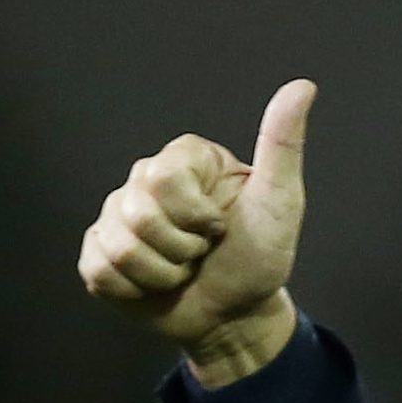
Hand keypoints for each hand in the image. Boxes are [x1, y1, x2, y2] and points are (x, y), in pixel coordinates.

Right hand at [77, 78, 315, 388]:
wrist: (237, 315)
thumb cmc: (260, 257)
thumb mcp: (280, 203)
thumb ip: (283, 145)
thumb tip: (303, 86)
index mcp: (184, 158)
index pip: (163, 179)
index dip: (195, 216)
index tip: (219, 226)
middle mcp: (144, 179)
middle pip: (139, 214)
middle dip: (181, 249)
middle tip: (201, 252)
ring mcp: (115, 216)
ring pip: (121, 248)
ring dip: (163, 274)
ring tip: (182, 270)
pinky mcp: (98, 255)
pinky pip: (101, 271)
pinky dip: (135, 291)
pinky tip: (155, 285)